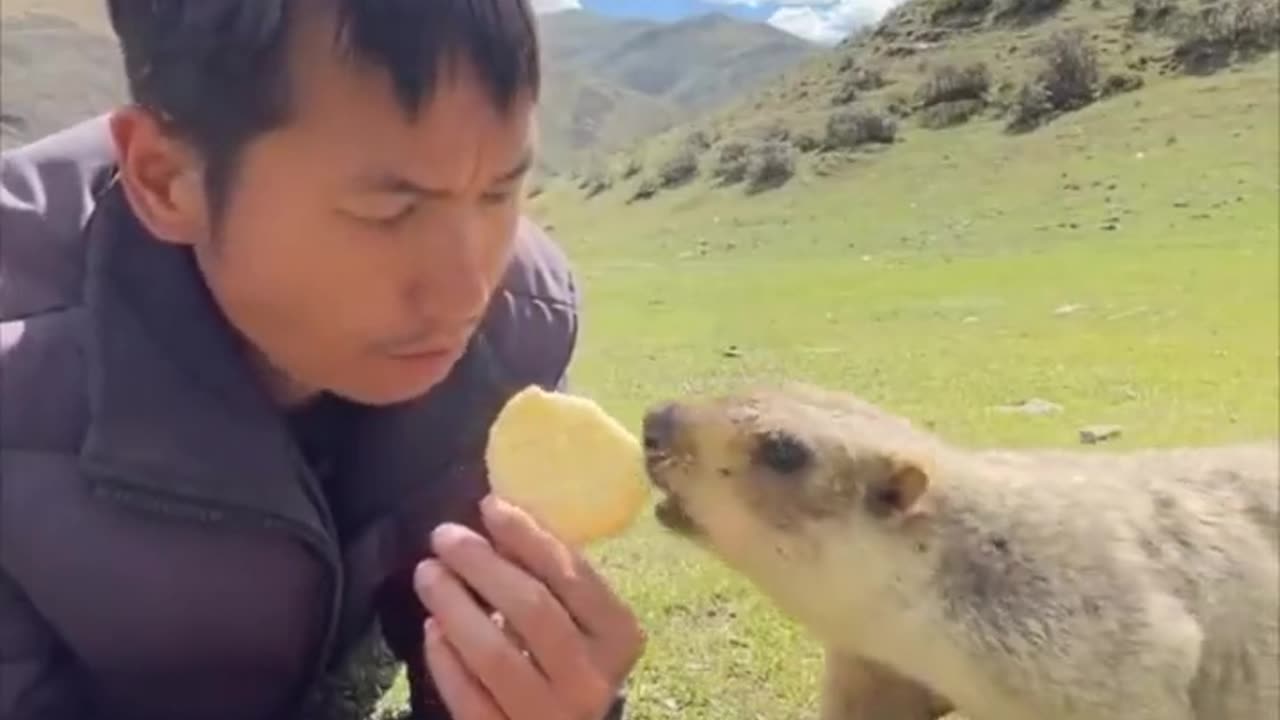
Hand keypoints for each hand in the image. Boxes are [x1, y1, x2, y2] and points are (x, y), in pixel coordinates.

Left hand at [413, 494, 645, 719]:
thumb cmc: (573, 658)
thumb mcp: (580, 617)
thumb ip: (551, 576)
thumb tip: (498, 518)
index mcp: (617, 635)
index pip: (571, 574)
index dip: (528, 536)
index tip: (489, 505)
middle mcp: (591, 677)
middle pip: (531, 609)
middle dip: (482, 565)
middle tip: (444, 535)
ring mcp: (551, 714)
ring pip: (495, 656)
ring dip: (455, 607)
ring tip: (427, 573)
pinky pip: (469, 698)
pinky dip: (446, 660)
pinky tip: (432, 628)